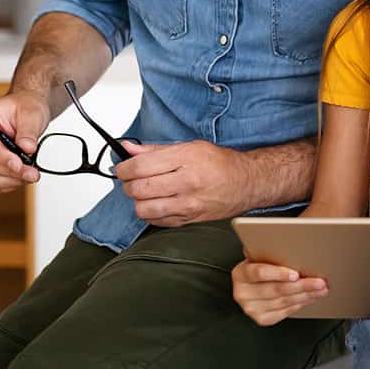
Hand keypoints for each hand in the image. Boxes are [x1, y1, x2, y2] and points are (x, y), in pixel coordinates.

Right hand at [0, 89, 50, 194]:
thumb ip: (29, 130)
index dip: (2, 156)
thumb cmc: (24, 108)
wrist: (25, 114)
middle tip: (32, 173)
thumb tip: (27, 148)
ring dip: (9, 180)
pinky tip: (19, 177)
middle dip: (9, 171)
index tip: (19, 164)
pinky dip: (5, 185)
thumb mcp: (32, 112)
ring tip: (29, 174)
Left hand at [117, 140, 251, 226]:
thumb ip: (155, 149)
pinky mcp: (188, 219)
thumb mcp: (190, 147)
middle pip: (138, 188)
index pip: (140, 166)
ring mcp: (188, 204)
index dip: (124, 168)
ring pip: (144, 208)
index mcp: (186, 159)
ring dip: (138, 201)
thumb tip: (128, 149)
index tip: (123, 168)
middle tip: (132, 179)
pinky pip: (156, 221)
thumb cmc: (220, 164)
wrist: (247, 183)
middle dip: (128, 184)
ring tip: (145, 192)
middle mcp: (187, 182)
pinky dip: (150, 213)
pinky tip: (157, 203)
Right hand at [232, 259, 328, 324]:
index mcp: (241, 274)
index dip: (279, 274)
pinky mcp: (262, 318)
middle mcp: (243, 293)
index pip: (260, 273)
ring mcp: (251, 308)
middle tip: (319, 282)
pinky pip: (285, 312)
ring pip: (283, 302)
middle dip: (301, 286)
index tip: (296, 274)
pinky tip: (310, 297)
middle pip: (276, 289)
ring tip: (320, 289)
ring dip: (305, 295)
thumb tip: (285, 239)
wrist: (250, 286)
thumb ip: (267, 250)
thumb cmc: (258, 267)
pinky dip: (300, 304)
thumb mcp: (258, 256)